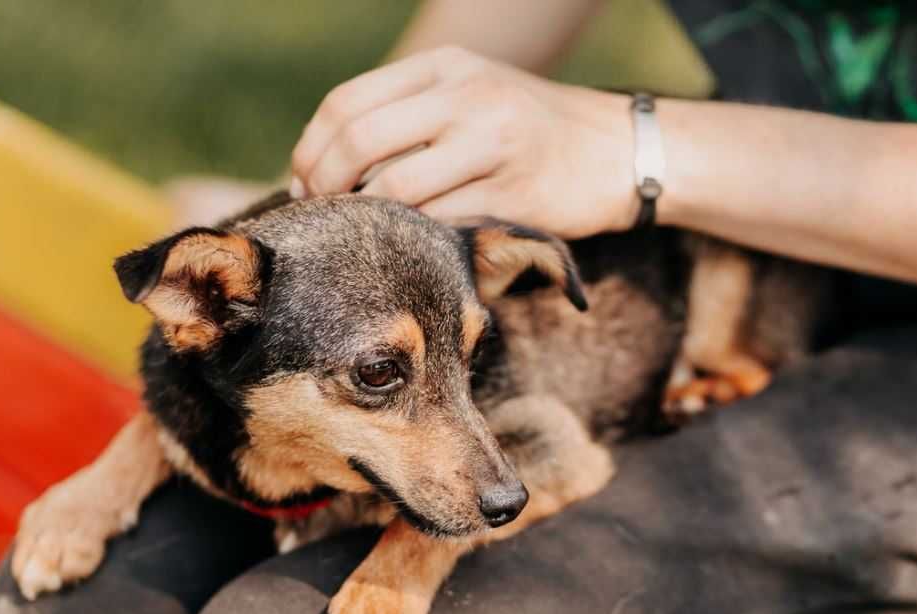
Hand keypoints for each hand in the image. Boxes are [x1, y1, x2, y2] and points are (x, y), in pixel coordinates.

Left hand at [290, 47, 637, 238]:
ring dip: (364, 218)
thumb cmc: (526, 130)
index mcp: (443, 68)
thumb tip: (323, 159)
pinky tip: (403, 243)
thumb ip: (405, 112)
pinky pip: (436, 221)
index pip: (347, 102)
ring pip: (395, 186)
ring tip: (358, 232)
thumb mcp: (467, 94)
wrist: (613, 152)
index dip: (311, 149)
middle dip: (324, 185)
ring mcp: (489, 143)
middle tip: (320, 213)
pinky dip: (409, 236)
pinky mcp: (510, 193)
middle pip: (360, 141)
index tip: (303, 183)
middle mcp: (464, 96)